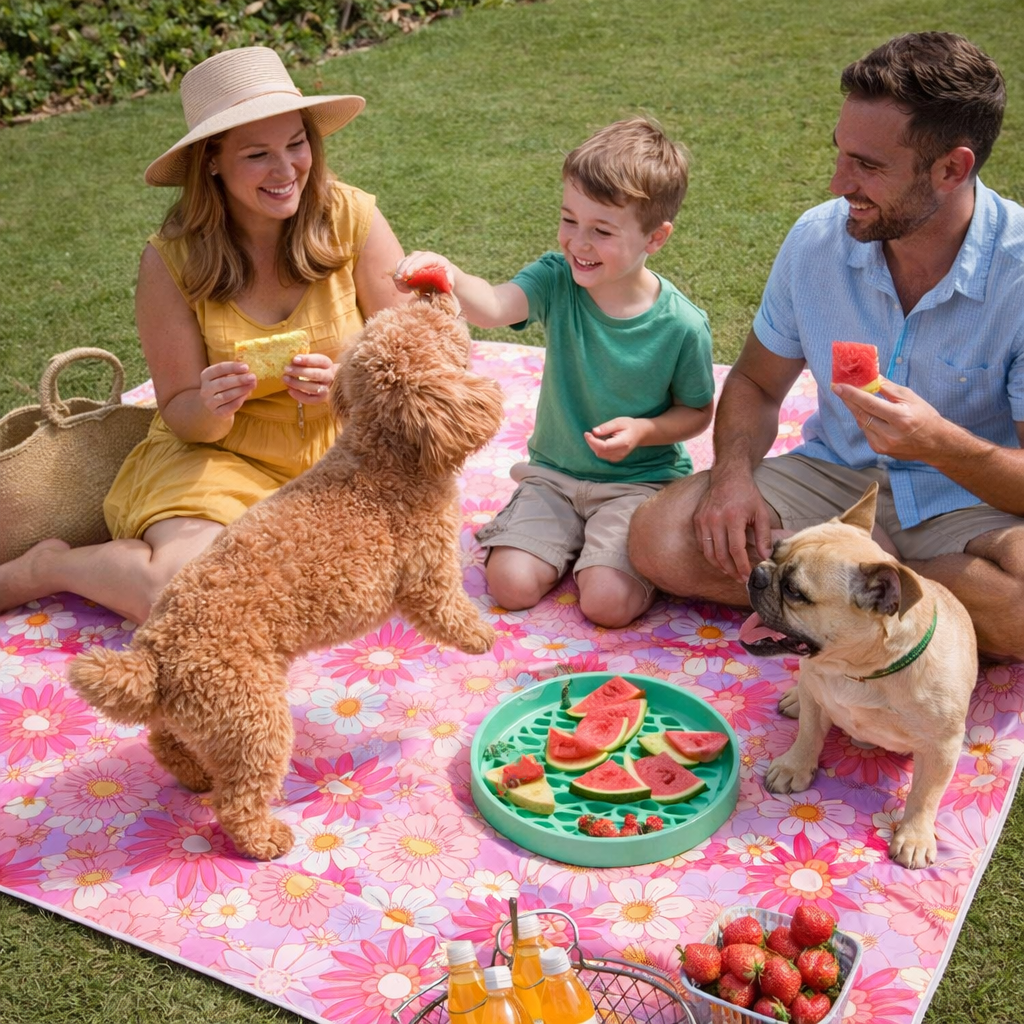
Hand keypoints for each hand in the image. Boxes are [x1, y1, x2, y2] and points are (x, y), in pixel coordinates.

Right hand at [200, 361, 255, 416]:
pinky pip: (230, 407)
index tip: (246, 367)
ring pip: (226, 396)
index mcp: (206, 376)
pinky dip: (240, 400)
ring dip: (241, 390)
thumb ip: (235, 373)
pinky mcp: (218, 413)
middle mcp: (205, 389)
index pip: (219, 369)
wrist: (215, 408)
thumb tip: (248, 371)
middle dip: (239, 379)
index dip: (233, 367)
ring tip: (252, 385)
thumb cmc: (223, 388)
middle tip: (253, 377)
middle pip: (222, 383)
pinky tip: (247, 395)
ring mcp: (210, 402)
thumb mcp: (225, 377)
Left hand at [283, 353, 336, 404]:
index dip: (307, 360)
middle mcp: (329, 377)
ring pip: (313, 388)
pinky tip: (289, 390)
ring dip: (297, 384)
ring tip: (285, 379)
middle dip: (300, 372)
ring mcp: (326, 389)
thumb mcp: (315, 362)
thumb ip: (305, 361)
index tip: (294, 359)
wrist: (330, 383)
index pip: (319, 360)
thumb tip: (290, 361)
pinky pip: (310, 399)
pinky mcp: (321, 399)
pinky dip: (299, 395)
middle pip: (316, 374)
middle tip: (286, 369)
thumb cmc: (317, 369)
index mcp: (327, 364)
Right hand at [393, 251, 454, 291]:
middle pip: (409, 260)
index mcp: (433, 258)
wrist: (441, 270)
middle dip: (403, 270)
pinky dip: (398, 276)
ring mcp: (413, 258)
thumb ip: (450, 281)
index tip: (407, 275)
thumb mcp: (449, 278)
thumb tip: (449, 285)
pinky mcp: (407, 262)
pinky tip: (401, 286)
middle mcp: (422, 255)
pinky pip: (399, 267)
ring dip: (399, 274)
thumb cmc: (446, 275)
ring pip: (402, 262)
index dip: (413, 267)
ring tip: (401, 287)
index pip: (421, 260)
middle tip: (399, 281)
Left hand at [584, 417, 643, 461]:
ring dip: (594, 446)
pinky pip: (602, 455)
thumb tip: (594, 432)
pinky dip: (598, 448)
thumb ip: (606, 427)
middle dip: (592, 443)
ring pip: (600, 454)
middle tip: (589, 433)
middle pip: (600, 452)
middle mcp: (621, 453)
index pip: (604, 447)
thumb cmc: (629, 426)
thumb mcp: (618, 421)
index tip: (587, 433)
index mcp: (623, 443)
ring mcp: (618, 457)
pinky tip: (601, 441)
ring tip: (597, 436)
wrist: (640, 434)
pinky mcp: (615, 459)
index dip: (593, 441)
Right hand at [692, 466, 773, 581]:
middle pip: (721, 554)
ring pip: (708, 552)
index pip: (736, 550)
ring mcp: (703, 520)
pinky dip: (709, 554)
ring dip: (719, 566)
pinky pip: (702, 544)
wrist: (728, 476)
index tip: (748, 576)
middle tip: (740, 578)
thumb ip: (764, 536)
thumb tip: (766, 557)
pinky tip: (719, 558)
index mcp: (733, 517)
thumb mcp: (761, 513)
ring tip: (730, 572)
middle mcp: (715, 519)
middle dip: (732, 570)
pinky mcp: (697, 519)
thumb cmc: (747, 494)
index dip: (742, 566)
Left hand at [833, 379, 945, 460]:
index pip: (870, 404)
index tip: (839, 387)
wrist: (935, 444)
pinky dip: (864, 421)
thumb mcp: (910, 398)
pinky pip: (866, 431)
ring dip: (857, 410)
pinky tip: (869, 415)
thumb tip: (870, 376)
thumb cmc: (925, 417)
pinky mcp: (879, 450)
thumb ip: (887, 388)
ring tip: (855, 399)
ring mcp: (883, 444)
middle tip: (840, 389)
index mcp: (900, 418)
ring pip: (861, 423)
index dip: (852, 395)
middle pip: (861, 414)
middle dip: (849, 400)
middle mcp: (890, 434)